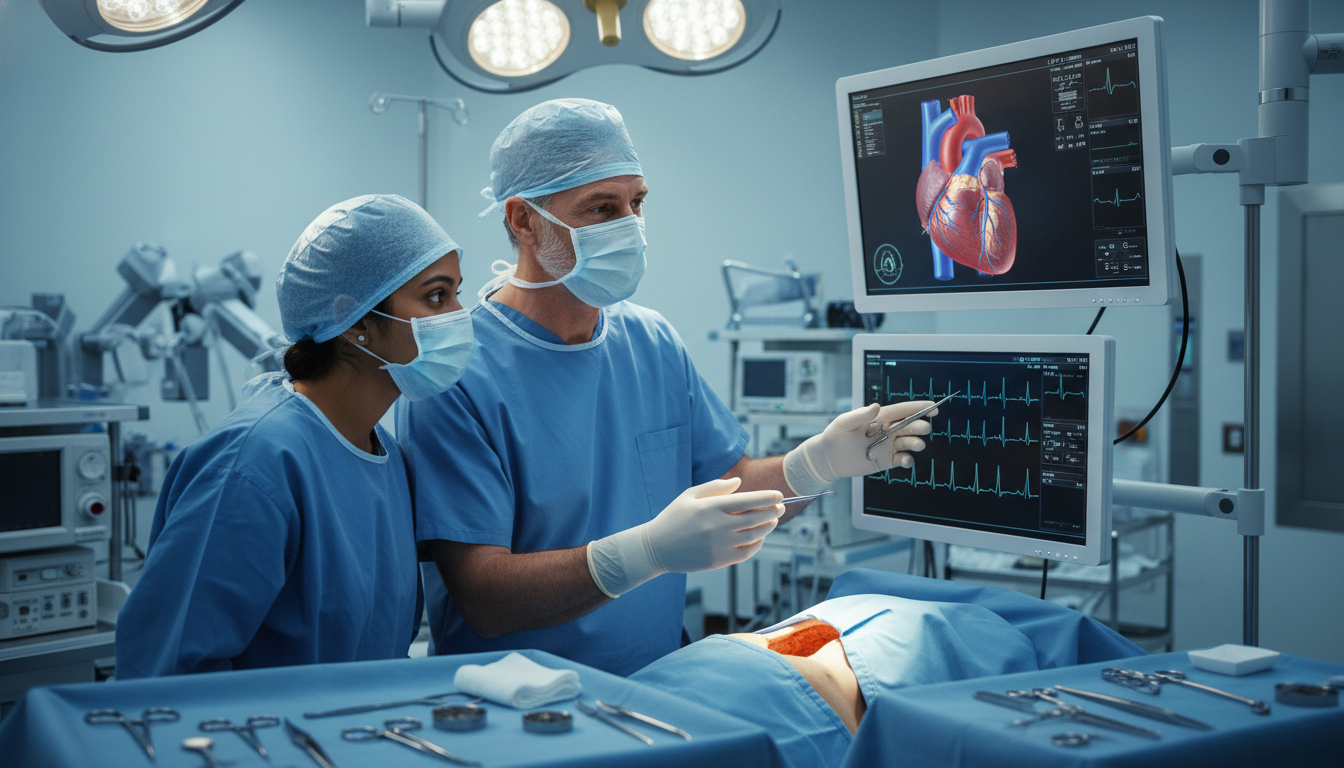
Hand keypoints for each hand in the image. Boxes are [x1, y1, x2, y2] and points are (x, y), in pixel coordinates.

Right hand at [586, 478, 782, 597]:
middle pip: (756, 518)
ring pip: (754, 536)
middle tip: (781, 507)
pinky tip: (759, 538)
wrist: (656, 548)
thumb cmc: (673, 518)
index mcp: (711, 506)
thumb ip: (716, 487)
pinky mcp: (718, 560)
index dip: (768, 497)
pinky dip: (757, 544)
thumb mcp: (689, 495)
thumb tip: (740, 483)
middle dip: (773, 511)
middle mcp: (718, 526)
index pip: (749, 500)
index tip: (779, 495)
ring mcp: (719, 545)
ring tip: (772, 521)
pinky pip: (746, 553)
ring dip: (768, 527)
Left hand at [783, 401, 935, 495]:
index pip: (904, 410)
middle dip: (920, 426)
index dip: (919, 408)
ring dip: (916, 442)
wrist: (829, 458)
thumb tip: (876, 406)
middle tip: (923, 428)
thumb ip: (860, 415)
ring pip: (910, 442)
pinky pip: (903, 459)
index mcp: (881, 417)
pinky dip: (907, 460)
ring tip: (915, 444)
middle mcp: (888, 430)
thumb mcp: (844, 422)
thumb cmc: (835, 435)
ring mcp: (889, 445)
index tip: (934, 407)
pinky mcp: (887, 460)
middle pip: (910, 426)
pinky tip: (904, 460)